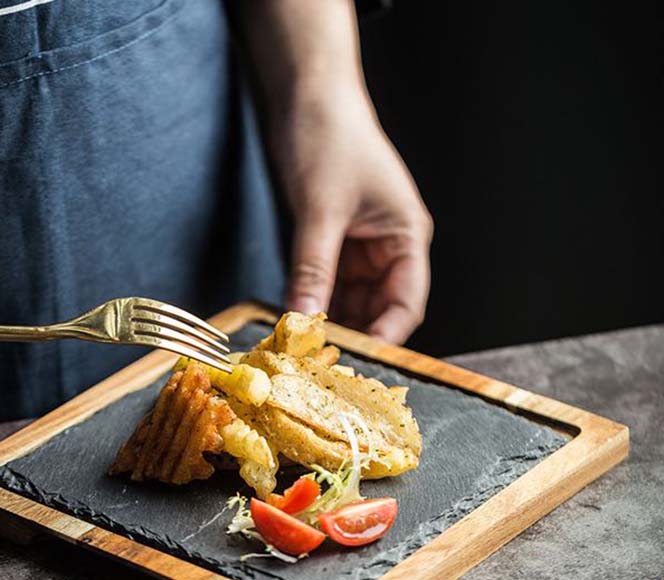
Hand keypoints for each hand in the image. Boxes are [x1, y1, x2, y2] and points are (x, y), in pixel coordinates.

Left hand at [274, 85, 432, 343]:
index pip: (406, 302)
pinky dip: (313, 303)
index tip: (356, 361)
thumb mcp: (321, 208)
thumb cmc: (329, 136)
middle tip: (321, 361)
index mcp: (406, 236)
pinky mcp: (333, 244)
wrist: (306, 94)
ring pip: (350, 302)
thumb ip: (313, 266)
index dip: (385, 336)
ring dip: (329, 322)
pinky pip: (326, 285)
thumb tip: (303, 318)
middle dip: (352, 335)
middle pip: (378, 309)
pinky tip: (296, 320)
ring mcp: (359, 248)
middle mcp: (388, 248)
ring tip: (305, 347)